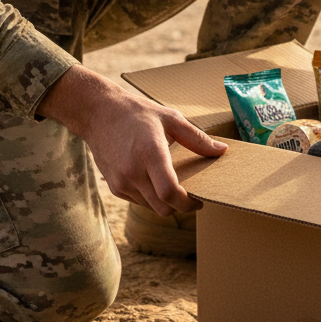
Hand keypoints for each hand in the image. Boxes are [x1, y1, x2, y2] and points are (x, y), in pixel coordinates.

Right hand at [37, 64, 226, 215]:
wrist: (98, 113)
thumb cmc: (137, 113)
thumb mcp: (170, 119)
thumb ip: (197, 139)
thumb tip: (222, 151)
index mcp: (150, 153)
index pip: (170, 193)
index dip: (187, 203)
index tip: (199, 200)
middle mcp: (133, 172)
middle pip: (162, 208)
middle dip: (180, 207)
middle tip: (191, 195)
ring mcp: (121, 181)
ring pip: (150, 207)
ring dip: (164, 203)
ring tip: (173, 184)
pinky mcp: (113, 186)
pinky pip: (138, 201)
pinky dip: (150, 197)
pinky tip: (153, 179)